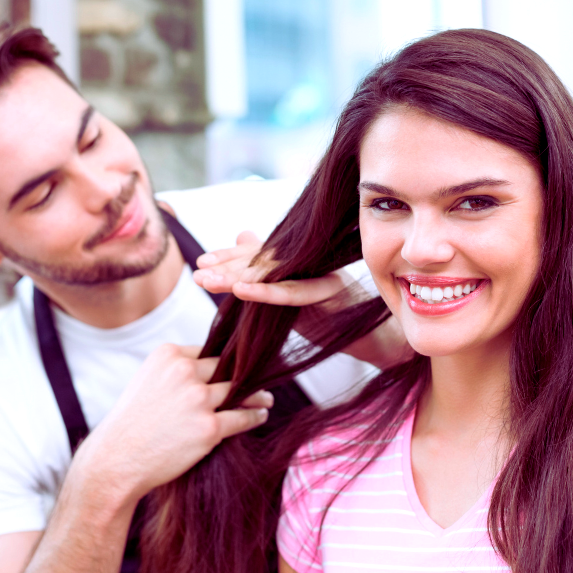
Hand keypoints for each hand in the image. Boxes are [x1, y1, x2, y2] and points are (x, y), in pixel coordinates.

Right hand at [75, 344, 270, 502]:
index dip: (226, 361)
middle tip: (260, 380)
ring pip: (237, 391)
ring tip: (265, 398)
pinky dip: (255, 415)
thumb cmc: (133, 423)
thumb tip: (217, 367)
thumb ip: (178, 371)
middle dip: (243, 375)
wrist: (117, 460)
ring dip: (256, 395)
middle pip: (226, 368)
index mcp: (168, 354)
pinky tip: (261, 414)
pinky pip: (241, 417)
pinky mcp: (208, 427)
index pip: (209, 351)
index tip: (241, 367)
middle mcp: (184, 372)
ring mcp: (197, 399)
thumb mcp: (149, 381)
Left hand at [195, 233, 411, 368]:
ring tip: (209, 282)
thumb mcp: (291, 295)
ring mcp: (323, 272)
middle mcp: (311, 260)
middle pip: (264, 259)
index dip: (230, 255)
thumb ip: (268, 270)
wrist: (375, 338)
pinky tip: (242, 292)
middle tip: (197, 273)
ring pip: (276, 272)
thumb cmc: (331, 318)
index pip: (260, 253)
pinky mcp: (333, 292)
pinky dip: (268, 292)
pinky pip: (296, 292)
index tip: (201, 261)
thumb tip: (243, 234)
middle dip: (228, 266)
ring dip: (239, 277)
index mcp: (300, 259)